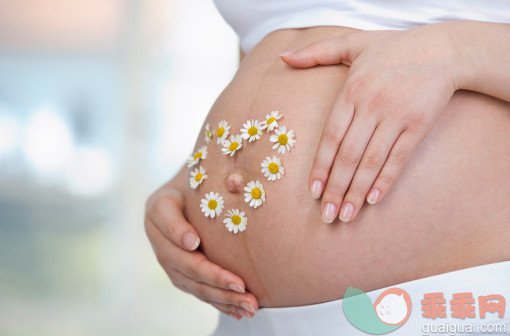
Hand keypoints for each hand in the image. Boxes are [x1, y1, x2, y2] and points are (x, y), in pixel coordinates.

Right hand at [145, 181, 257, 318]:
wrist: (189, 193)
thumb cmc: (195, 182)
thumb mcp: (189, 179)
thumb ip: (194, 198)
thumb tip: (192, 243)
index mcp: (156, 214)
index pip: (170, 229)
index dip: (183, 238)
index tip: (197, 243)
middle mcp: (160, 244)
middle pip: (188, 268)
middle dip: (216, 281)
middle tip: (244, 289)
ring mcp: (171, 264)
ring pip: (196, 287)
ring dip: (224, 299)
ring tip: (249, 307)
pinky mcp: (182, 276)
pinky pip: (202, 293)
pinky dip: (222, 304)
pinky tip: (241, 313)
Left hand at [281, 23, 459, 222]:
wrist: (442, 49)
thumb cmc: (392, 49)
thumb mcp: (352, 42)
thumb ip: (316, 52)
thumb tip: (283, 57)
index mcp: (351, 91)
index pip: (330, 137)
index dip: (320, 167)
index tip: (313, 192)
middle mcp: (371, 106)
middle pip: (348, 155)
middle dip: (335, 188)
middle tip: (326, 215)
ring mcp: (396, 116)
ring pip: (371, 161)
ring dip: (357, 191)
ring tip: (346, 215)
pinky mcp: (418, 124)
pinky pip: (399, 157)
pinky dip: (385, 179)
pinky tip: (373, 199)